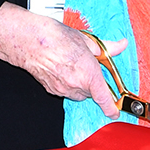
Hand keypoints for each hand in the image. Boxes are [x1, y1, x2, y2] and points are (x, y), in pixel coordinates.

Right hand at [0, 3, 122, 118]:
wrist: (29, 40)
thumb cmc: (55, 37)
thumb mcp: (86, 40)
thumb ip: (106, 48)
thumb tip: (120, 46)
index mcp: (88, 73)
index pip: (103, 97)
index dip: (110, 107)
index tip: (114, 111)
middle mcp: (76, 84)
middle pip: (91, 92)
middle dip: (92, 82)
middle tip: (87, 65)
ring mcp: (62, 89)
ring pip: (77, 92)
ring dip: (79, 83)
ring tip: (72, 64)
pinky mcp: (51, 90)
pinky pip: (65, 90)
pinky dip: (66, 83)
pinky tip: (61, 68)